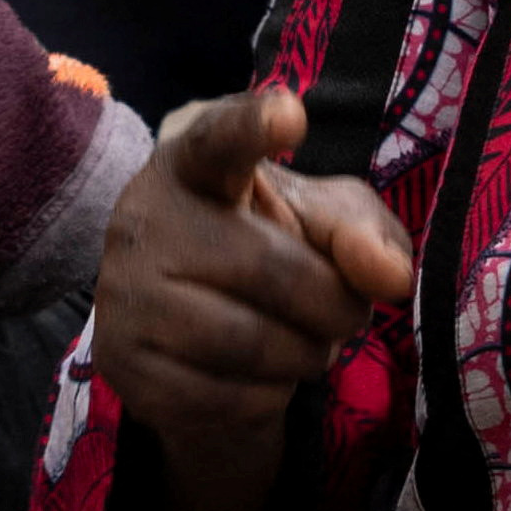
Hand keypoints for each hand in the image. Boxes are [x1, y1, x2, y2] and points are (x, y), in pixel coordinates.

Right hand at [95, 86, 412, 441]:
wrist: (201, 340)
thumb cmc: (270, 253)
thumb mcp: (326, 225)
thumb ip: (364, 233)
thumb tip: (388, 275)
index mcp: (193, 164)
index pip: (218, 140)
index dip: (252, 127)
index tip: (290, 114)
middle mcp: (144, 218)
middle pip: (273, 270)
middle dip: (334, 305)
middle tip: (344, 315)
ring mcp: (124, 292)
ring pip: (250, 342)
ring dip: (305, 355)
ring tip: (302, 344)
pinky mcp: (122, 362)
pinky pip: (227, 396)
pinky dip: (269, 397)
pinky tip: (259, 377)